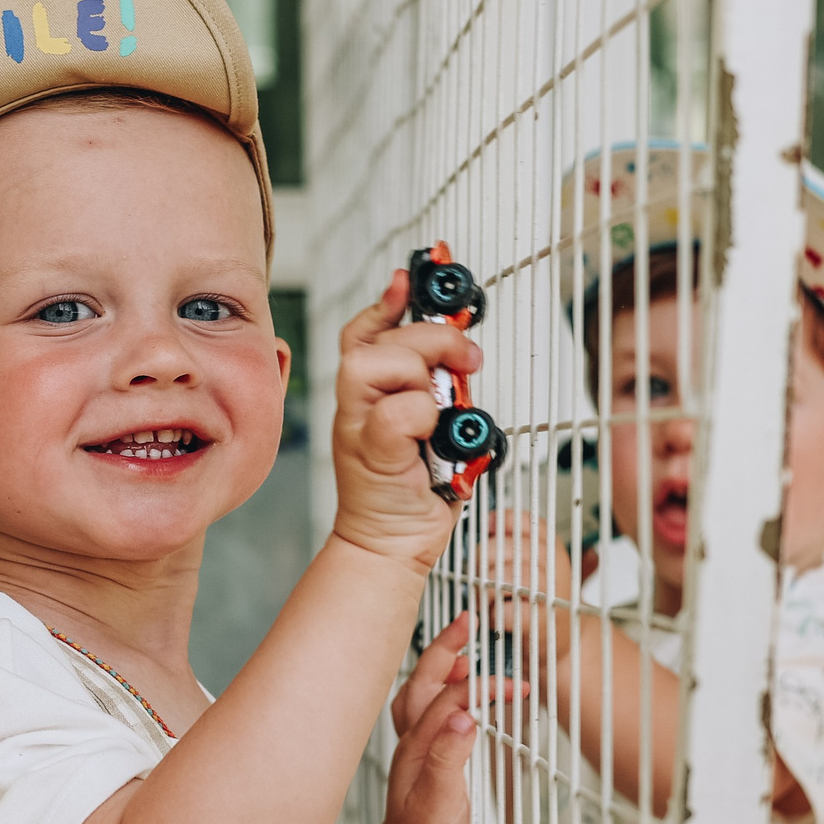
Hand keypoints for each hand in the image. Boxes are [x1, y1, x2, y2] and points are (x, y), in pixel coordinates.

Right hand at [329, 269, 481, 573]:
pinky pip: (396, 413)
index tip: (407, 279)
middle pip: (378, 341)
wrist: (393, 544)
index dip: (386, 303)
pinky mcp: (370, 454)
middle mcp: (356, 405)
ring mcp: (357, 427)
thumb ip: (439, 391)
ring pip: (378, 365)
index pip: (365, 333)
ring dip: (421, 373)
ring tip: (443, 404)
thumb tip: (462, 356)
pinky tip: (430, 435)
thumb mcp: (434, 428)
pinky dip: (422, 416)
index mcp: (368, 394)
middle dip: (432, 337)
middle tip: (467, 358)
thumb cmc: (414, 491)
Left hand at [375, 616, 485, 823]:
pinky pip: (432, 713)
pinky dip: (444, 693)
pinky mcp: (429, 761)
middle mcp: (414, 741)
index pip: (450, 698)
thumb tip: (467, 716)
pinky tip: (461, 694)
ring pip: (423, 695)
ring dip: (442, 667)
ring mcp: (419, 750)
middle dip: (446, 648)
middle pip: (425, 681)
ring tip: (466, 650)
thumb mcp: (442, 803)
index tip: (513, 683)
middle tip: (468, 621)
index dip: (480, 685)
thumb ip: (451, 759)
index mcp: (419, 746)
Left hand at [477, 509, 578, 672]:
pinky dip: (492, 614)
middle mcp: (553, 566)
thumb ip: (515, 542)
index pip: (523, 520)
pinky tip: (495, 615)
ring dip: (486, 589)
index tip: (489, 531)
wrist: (566, 637)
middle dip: (482, 561)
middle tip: (479, 575)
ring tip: (486, 598)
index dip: (500, 523)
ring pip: (502, 578)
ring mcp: (549, 594)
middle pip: (504, 549)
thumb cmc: (543, 598)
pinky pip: (503, 610)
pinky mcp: (539, 622)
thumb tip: (489, 521)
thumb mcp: (537, 562)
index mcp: (551, 547)